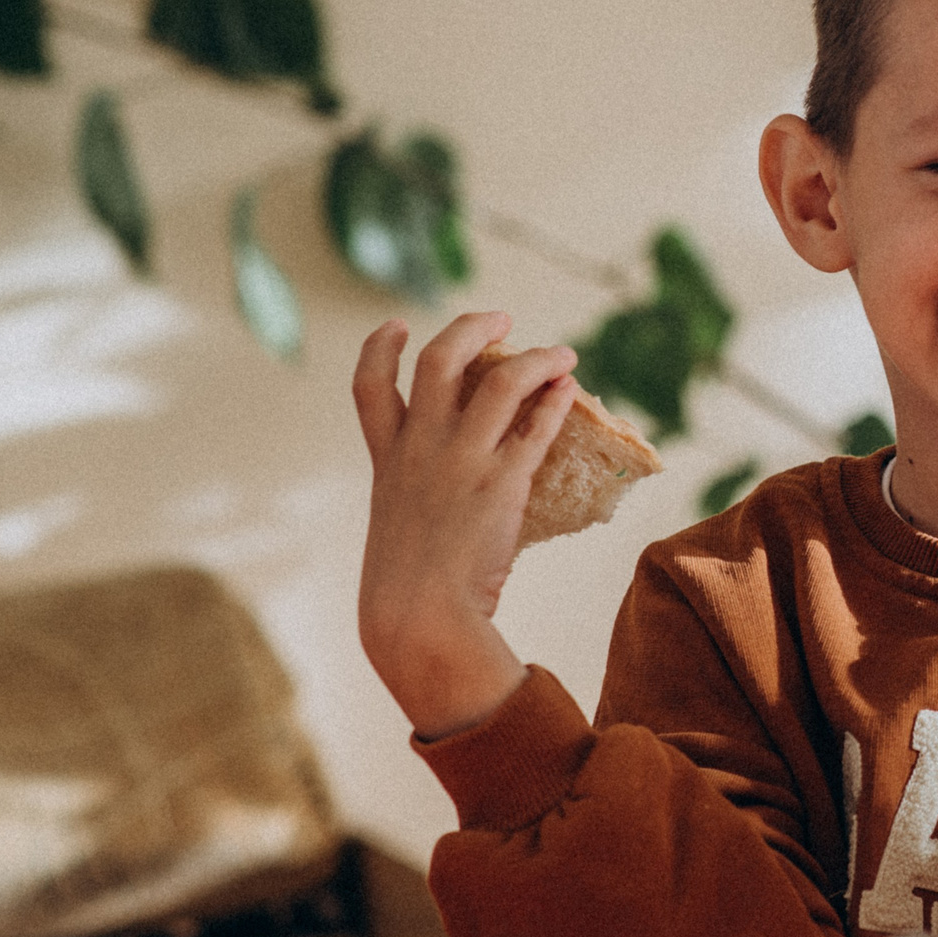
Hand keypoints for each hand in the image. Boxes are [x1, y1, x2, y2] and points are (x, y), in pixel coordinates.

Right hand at [353, 312, 578, 738]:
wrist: (418, 618)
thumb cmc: (408, 590)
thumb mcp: (398, 527)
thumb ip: (417, 496)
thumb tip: (454, 489)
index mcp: (388, 458)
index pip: (368, 386)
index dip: (379, 348)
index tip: (397, 325)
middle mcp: (420, 448)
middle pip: (438, 360)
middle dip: (471, 328)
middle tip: (502, 318)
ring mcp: (461, 461)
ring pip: (500, 381)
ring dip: (536, 359)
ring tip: (561, 353)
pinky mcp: (501, 482)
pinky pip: (536, 427)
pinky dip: (555, 402)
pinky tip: (569, 391)